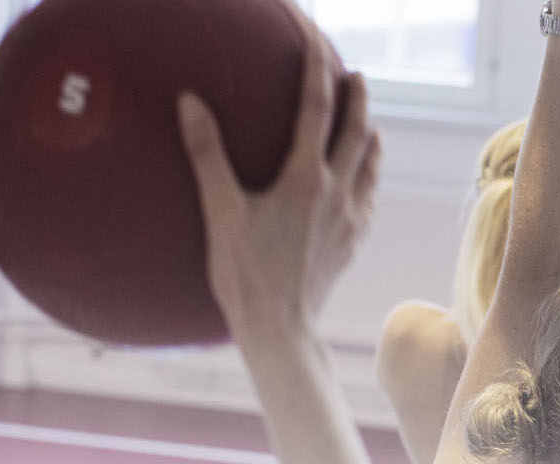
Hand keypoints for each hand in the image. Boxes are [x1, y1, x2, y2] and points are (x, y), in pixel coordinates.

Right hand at [178, 25, 380, 335]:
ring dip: (368, 135)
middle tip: (353, 72)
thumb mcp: (220, 211)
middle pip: (357, 130)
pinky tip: (360, 178)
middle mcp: (338, 193)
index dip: (316, 65)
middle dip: (356, 96)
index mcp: (305, 179)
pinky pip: (367, 196)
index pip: (316, 106)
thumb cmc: (244, 274)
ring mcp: (350, 218)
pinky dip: (367, 174)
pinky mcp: (353, 241)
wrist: (280, 330)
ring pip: (370, 163)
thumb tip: (190, 101)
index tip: (315, 37)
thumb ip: (207, 153)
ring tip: (366, 120)